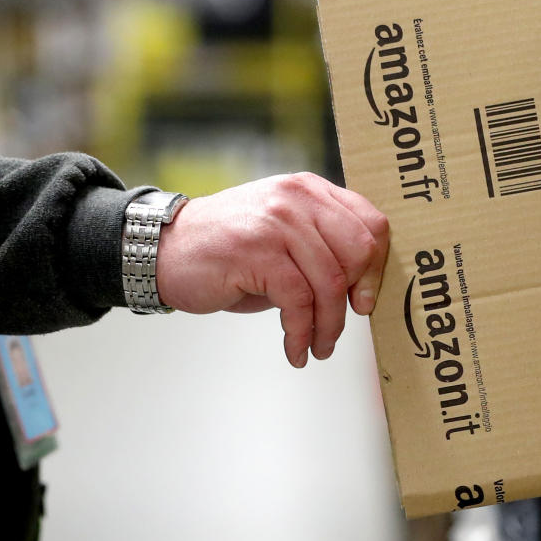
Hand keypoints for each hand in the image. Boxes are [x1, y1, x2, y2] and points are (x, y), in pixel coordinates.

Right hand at [155, 173, 389, 367]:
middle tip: (345, 323)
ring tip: (318, 348)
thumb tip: (364, 288)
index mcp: (310, 190)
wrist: (163, 251)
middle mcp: (297, 198)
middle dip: (358, 295)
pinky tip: (295, 350)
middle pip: (359, 250)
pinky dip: (302, 334)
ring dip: (328, 327)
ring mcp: (276, 222)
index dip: (377, 267)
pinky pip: (298, 302)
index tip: (365, 299)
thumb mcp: (282, 237)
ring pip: (330, 281)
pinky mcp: (256, 251)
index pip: (371, 223)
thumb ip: (320, 247)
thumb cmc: (229, 252)